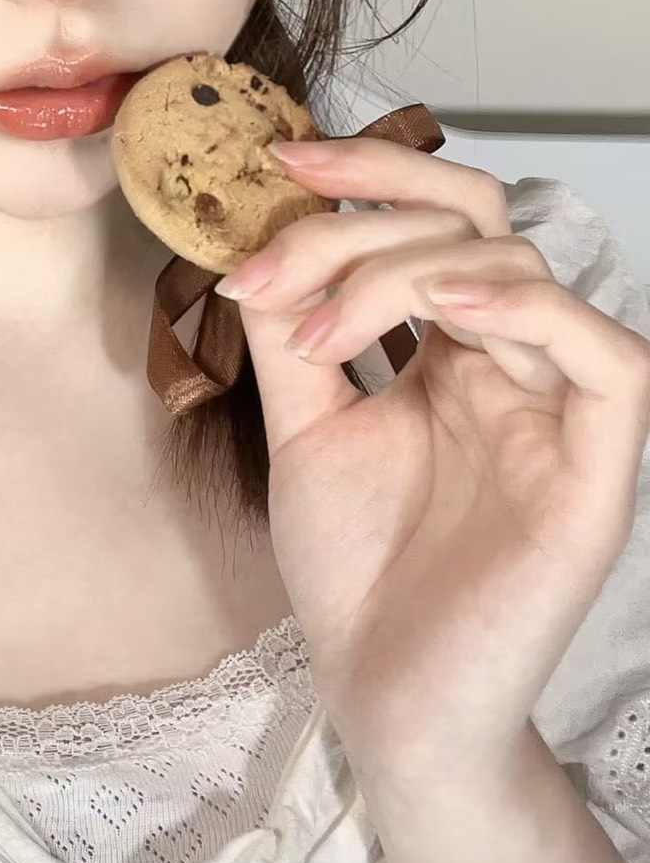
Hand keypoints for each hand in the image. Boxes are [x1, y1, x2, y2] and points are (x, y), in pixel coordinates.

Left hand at [215, 137, 649, 790]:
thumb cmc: (356, 571)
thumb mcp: (303, 426)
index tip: (273, 166)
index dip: (362, 178)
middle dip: (369, 205)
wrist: (385, 696)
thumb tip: (259, 229)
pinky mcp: (598, 466)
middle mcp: (513, 363)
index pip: (433, 220)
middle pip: (474, 222)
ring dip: (401, 271)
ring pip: (518, 270)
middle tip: (279, 237)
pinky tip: (441, 313)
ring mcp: (559, 410)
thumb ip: (294, 330)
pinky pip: (603, 354)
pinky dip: (523, 311)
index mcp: (453, 349)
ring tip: (321, 332)